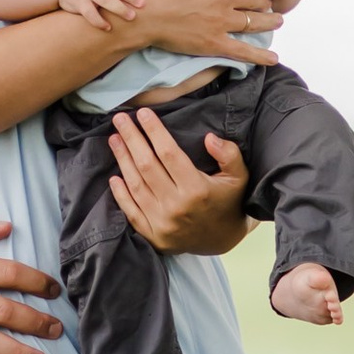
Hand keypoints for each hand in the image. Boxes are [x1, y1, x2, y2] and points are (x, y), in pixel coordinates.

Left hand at [106, 112, 251, 256]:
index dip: (154, 131)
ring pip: (136, 186)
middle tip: (120, 119)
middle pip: (146, 166)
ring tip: (114, 139)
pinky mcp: (153, 236)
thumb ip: (229, 154)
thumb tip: (209, 138)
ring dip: (122, 160)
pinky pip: (131, 212)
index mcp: (197, 189)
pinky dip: (120, 194)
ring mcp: (162, 223)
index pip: (168, 153)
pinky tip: (114, 176)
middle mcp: (177, 206)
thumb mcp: (239, 176)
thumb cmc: (229, 202)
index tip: (143, 113)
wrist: (223, 241)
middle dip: (131, 139)